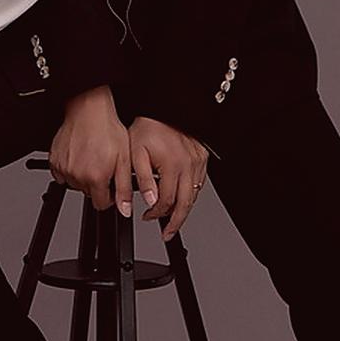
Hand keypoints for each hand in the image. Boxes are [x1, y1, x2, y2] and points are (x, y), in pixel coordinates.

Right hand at [48, 85, 133, 213]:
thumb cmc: (107, 129)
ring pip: (75, 183)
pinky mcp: (55, 161)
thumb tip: (124, 210)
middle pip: (88, 193)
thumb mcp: (124, 159)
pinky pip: (62, 174)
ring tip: (91, 157)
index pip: (101, 204)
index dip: (109, 196)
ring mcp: (64, 168)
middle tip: (103, 164)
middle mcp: (77, 176)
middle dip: (97, 183)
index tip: (110, 183)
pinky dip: (70, 168)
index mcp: (95, 178)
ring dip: (83, 176)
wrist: (88, 110)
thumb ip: (123, 188)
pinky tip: (79, 156)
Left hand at [128, 115, 208, 241]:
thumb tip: (151, 201)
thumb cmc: (148, 127)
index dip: (156, 214)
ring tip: (174, 220)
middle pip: (185, 204)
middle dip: (176, 223)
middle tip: (168, 234)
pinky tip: (183, 198)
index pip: (166, 201)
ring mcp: (198, 162)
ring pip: (194, 195)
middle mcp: (189, 166)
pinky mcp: (202, 157)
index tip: (147, 217)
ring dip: (184, 210)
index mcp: (173, 166)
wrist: (164, 107)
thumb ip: (143, 179)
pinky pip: (199, 183)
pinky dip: (191, 194)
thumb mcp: (136, 152)